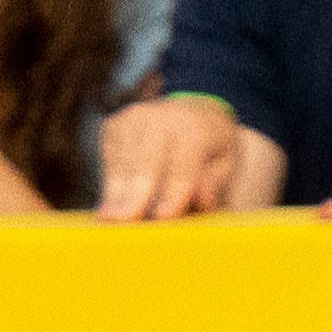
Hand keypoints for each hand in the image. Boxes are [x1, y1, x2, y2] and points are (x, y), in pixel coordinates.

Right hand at [94, 89, 247, 220]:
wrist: (190, 112)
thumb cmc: (209, 148)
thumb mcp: (223, 162)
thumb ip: (212, 182)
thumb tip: (200, 199)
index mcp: (197, 127)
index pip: (183, 165)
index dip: (174, 191)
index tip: (163, 216)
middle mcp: (163, 117)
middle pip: (147, 161)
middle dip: (136, 192)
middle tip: (124, 219)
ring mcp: (134, 118)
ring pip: (123, 161)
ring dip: (116, 192)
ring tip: (110, 218)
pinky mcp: (114, 126)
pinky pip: (108, 158)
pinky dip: (109, 182)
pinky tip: (111, 203)